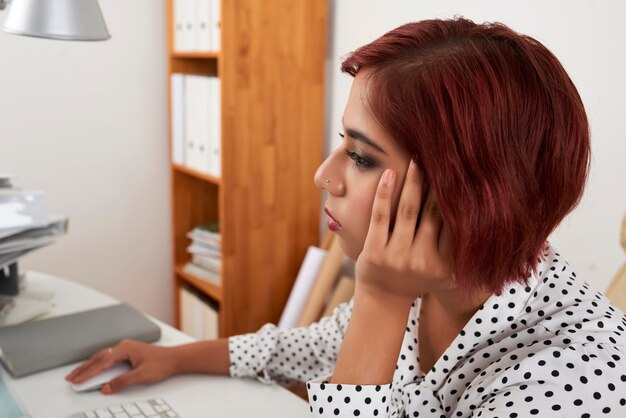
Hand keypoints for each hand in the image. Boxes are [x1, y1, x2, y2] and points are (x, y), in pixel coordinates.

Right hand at [65, 339, 177, 393]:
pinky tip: (93, 369)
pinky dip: (98, 364)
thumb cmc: (161, 364)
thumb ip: (122, 382)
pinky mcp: (128, 353)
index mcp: (124, 349)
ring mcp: (125, 349)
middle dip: (83, 369)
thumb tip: (106, 388)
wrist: (174, 358)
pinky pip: (108, 358)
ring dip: (89, 366)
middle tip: (70, 378)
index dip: (88, 373)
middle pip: (98, 358)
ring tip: (77, 375)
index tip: (77, 381)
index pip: (101, 363)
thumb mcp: (141, 376)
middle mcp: (123, 346)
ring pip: (102, 357)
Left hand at [355, 160, 454, 303]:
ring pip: (408, 210)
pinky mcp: (373, 251)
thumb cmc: (417, 278)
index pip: (453, 224)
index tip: (460, 174)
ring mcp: (396, 256)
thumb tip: (490, 220)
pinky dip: (384, 193)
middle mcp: (422, 260)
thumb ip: (460, 250)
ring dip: (413, 182)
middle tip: (439, 158)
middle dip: (436, 184)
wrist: (383, 299)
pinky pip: (380, 216)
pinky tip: (389, 173)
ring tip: (417, 160)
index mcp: (443, 264)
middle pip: (433, 213)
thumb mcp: (444, 272)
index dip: (455, 197)